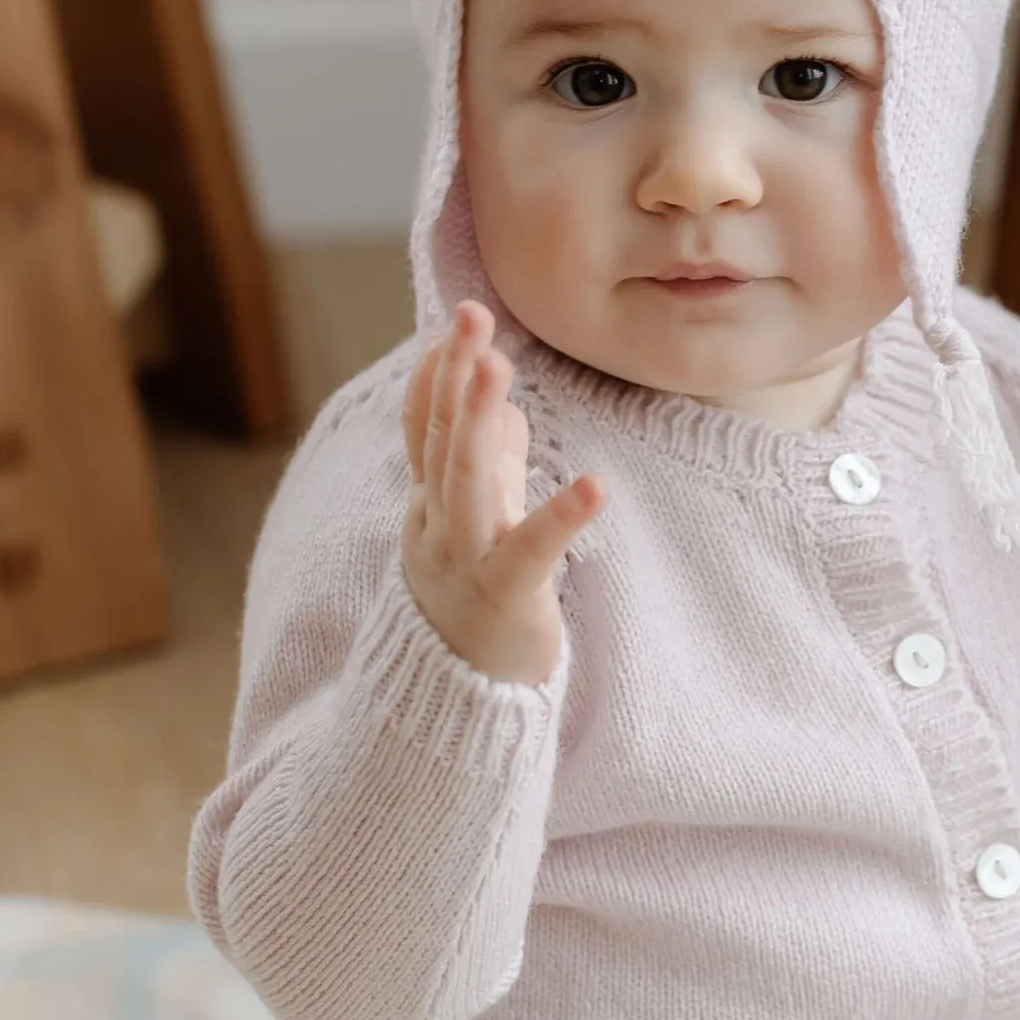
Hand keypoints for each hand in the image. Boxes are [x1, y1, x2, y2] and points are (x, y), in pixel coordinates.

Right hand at [400, 303, 605, 684]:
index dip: (437, 378)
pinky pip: (531, 550)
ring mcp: (464, 560)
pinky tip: (595, 485)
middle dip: (455, 377)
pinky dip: (562, 516)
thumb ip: (491, 467)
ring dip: (479, 418)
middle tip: (472, 318)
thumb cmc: (477, 601)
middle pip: (441, 442)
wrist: (459, 700)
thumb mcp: (480, 524)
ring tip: (500, 366)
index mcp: (431, 506)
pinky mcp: (505, 596)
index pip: (424, 432)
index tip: (456, 325)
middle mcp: (437, 526)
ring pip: (464, 480)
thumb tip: (509, 408)